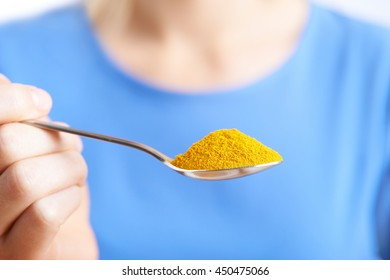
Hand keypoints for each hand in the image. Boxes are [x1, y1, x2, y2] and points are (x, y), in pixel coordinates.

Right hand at [0, 74, 97, 258]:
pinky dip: (71, 196)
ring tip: (76, 171)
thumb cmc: (47, 189)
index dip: (10, 99)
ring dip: (70, 167)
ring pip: (27, 179)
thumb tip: (11, 88)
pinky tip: (72, 198)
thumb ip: (16, 118)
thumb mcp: (32, 148)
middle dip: (54, 138)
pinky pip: (45, 212)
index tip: (41, 102)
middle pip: (8, 144)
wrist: (63, 243)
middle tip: (71, 146)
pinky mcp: (18, 258)